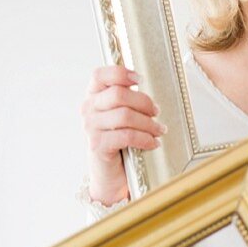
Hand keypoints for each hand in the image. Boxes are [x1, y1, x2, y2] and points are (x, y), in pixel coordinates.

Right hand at [81, 65, 165, 204]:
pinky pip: (127, 136)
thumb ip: (127, 101)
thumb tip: (148, 93)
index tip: (139, 79)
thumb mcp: (121, 116)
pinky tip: (153, 143)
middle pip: (119, 94)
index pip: (100, 75)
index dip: (120, 73)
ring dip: (148, 123)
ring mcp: (91, 127)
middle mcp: (88, 109)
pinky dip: (144, 138)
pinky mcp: (98, 145)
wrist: (110, 173)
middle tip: (156, 112)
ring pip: (125, 115)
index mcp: (93, 96)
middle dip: (144, 102)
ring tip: (159, 130)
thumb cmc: (119, 141)